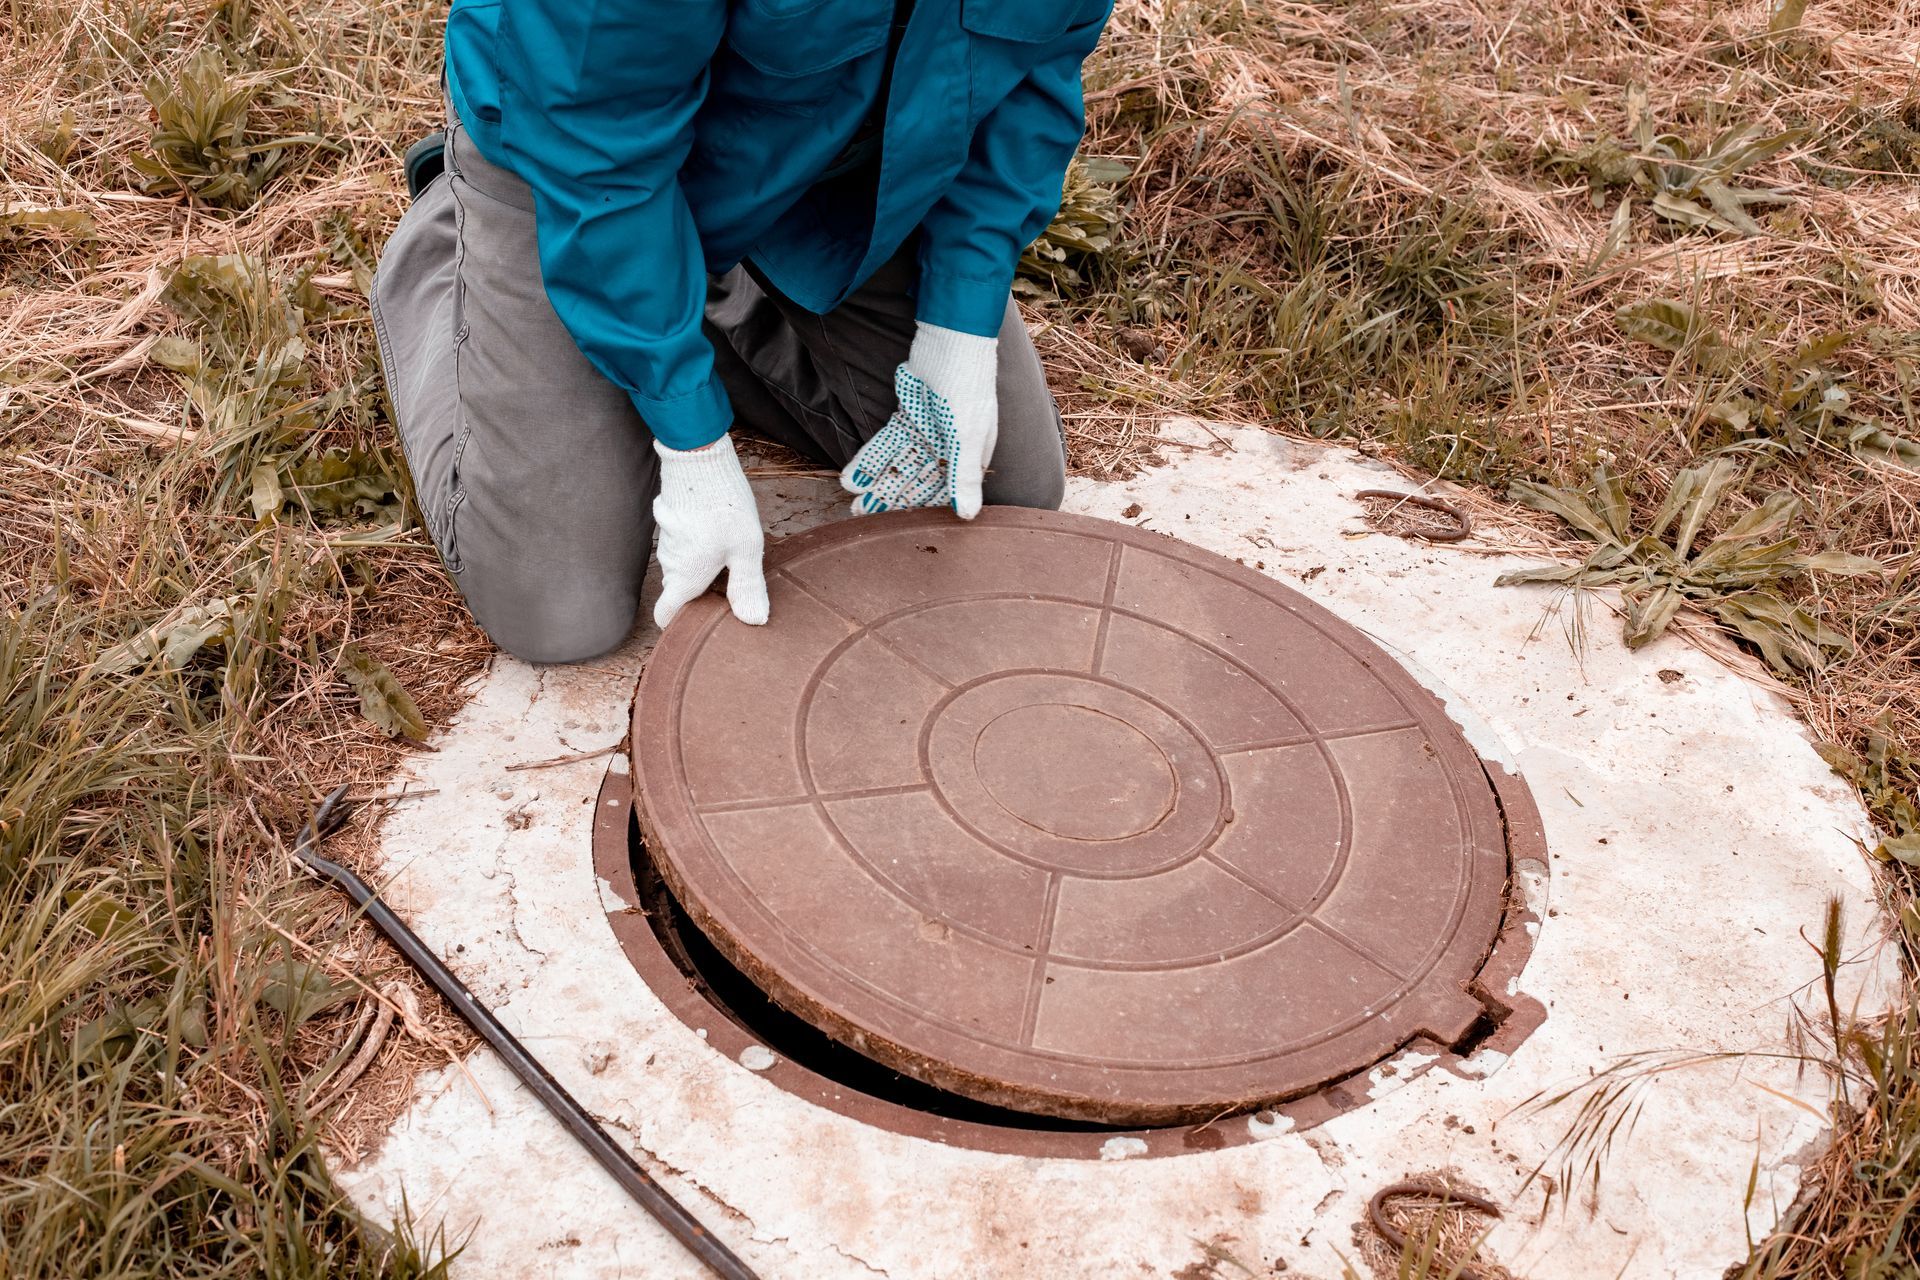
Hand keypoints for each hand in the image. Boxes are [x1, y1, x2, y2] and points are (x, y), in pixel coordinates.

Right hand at [652, 434, 768, 628]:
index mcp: (686, 578)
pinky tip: (717, 530)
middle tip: (730, 588)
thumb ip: (748, 587)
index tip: (696, 625)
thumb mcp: (746, 551)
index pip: (666, 614)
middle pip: (678, 590)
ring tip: (728, 555)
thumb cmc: (723, 508)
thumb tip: (753, 621)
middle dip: (699, 594)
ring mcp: (667, 540)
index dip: (678, 624)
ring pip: (681, 565)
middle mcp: (671, 563)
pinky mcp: (669, 520)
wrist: (698, 462)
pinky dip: (694, 543)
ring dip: (698, 565)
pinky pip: (681, 542)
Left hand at [841, 323, 997, 518]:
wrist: (950, 340)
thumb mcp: (969, 435)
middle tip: (862, 517)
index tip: (896, 528)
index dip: (920, 509)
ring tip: (853, 504)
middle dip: (890, 499)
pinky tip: (852, 476)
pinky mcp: (907, 415)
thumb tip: (969, 515)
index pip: (943, 491)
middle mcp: (948, 447)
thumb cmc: (968, 387)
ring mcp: (926, 431)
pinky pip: (886, 443)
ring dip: (877, 482)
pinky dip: (871, 459)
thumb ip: (965, 476)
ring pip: (898, 463)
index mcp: (969, 455)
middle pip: (916, 480)